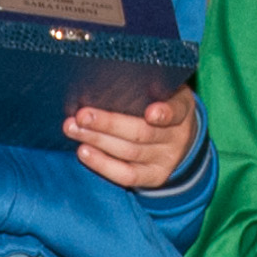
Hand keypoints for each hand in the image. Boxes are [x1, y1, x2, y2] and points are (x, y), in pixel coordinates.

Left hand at [68, 88, 197, 189]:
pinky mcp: (155, 177)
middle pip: (142, 132)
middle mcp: (178, 136)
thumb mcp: (163, 90)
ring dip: (97, 140)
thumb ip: (144, 86)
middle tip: (82, 115)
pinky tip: (84, 152)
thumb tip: (102, 79)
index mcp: (183, 108)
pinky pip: (127, 175)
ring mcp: (167, 160)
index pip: (176, 110)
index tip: (151, 112)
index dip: (165, 113)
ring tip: (73, 129)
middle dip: (109, 123)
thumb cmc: (159, 103)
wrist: (179, 139)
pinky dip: (103, 164)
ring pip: (130, 152)